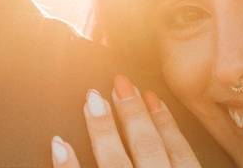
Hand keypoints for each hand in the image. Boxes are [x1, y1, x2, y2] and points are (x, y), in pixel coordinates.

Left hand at [51, 74, 200, 167]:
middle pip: (148, 148)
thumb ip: (184, 163)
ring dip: (103, 130)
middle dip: (133, 113)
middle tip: (120, 82)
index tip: (151, 95)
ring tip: (92, 100)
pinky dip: (68, 166)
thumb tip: (174, 135)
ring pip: (116, 165)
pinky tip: (59, 145)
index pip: (179, 152)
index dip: (165, 121)